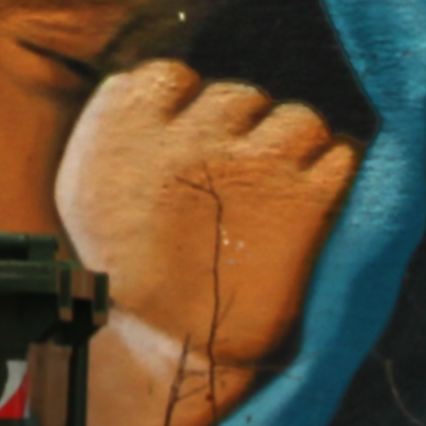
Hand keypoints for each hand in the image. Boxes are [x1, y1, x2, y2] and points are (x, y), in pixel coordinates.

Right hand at [54, 61, 358, 371]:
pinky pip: (341, 157)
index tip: (188, 148)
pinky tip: (314, 206)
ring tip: (280, 195)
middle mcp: (191, 135)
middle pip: (241, 96)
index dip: (186, 109)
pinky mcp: (305, 200)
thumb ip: (114, 127)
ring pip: (298, 119)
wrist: (175, 348)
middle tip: (236, 182)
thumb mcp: (84, 191)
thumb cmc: (126, 273)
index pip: (172, 77)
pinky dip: (334, 177)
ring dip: (295, 150)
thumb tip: (147, 79)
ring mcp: (253, 164)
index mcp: (127, 128)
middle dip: (244, 134)